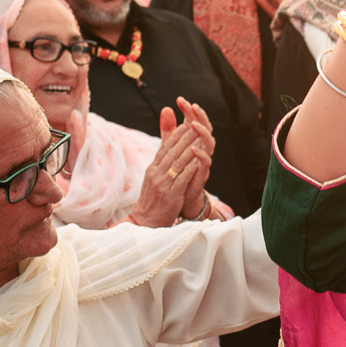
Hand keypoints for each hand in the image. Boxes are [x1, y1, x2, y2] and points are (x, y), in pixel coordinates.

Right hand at [126, 103, 215, 227]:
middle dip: (184, 138)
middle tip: (195, 126)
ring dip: (189, 150)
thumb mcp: (154, 179)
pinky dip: (190, 169)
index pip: (164, 148)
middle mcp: (156, 174)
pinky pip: (182, 180)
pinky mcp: (171, 196)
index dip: (175, 136)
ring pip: (177, 163)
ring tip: (200, 139)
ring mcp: (163, 185)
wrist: (145, 221)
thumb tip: (165, 150)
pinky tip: (199, 161)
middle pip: (172, 153)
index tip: (186, 125)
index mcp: (152, 169)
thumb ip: (161, 163)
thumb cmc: (153, 200)